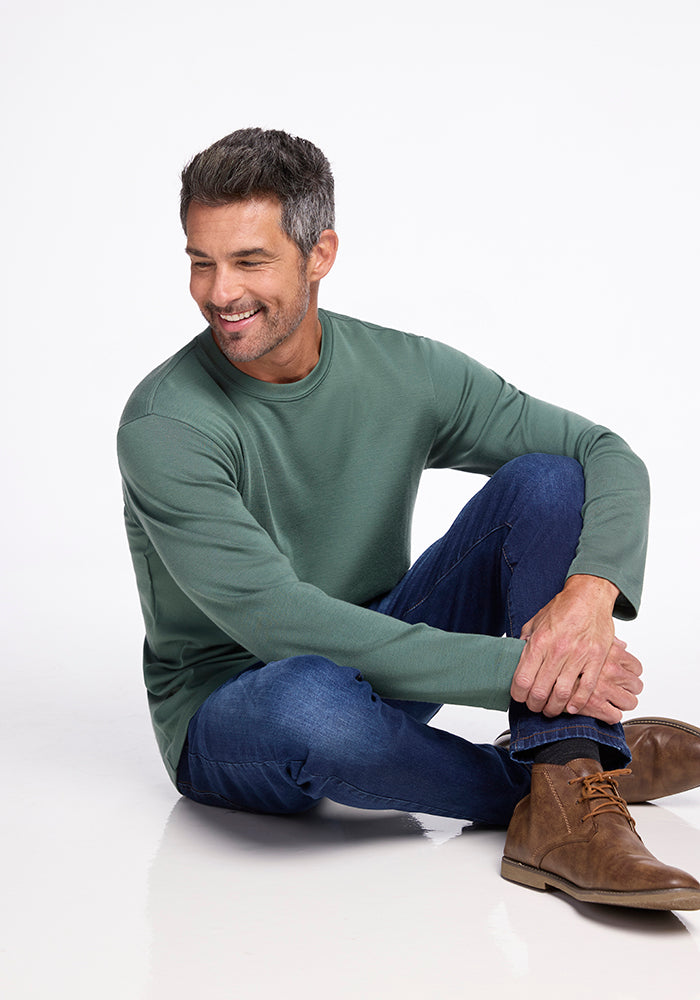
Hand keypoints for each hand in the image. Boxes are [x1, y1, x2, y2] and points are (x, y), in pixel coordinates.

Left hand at [510, 574, 640, 721]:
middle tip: (534, 706)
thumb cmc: (563, 608)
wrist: (590, 596)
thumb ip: (525, 641)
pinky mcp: (596, 659)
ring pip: (562, 693)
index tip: (519, 697)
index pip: (522, 679)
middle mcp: (558, 650)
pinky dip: (577, 703)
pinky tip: (571, 707)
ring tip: (550, 709)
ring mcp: (578, 656)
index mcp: (539, 641)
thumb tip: (515, 657)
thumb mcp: (535, 621)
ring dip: (554, 708)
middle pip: (540, 690)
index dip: (518, 695)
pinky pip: (586, 688)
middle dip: (534, 705)